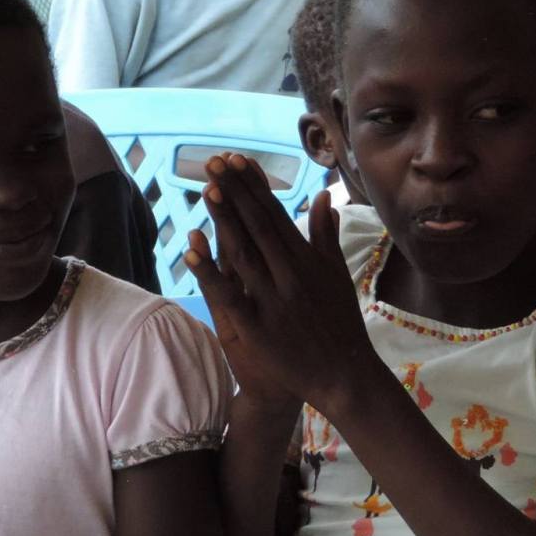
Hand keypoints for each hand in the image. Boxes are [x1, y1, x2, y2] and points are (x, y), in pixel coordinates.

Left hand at [186, 153, 373, 410]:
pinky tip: (191, 249)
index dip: (254, 186)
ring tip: (206, 189)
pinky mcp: (258, 327)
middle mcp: (291, 273)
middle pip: (257, 225)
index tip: (237, 160)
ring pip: (242, 253)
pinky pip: (230, 295)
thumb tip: (323, 197)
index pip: (276, 214)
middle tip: (214, 161)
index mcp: (307, 259)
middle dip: (235, 192)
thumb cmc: (339, 323)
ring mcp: (274, 299)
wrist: (344, 375)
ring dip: (224, 220)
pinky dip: (210, 272)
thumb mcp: (337, 274)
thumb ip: (325, 235)